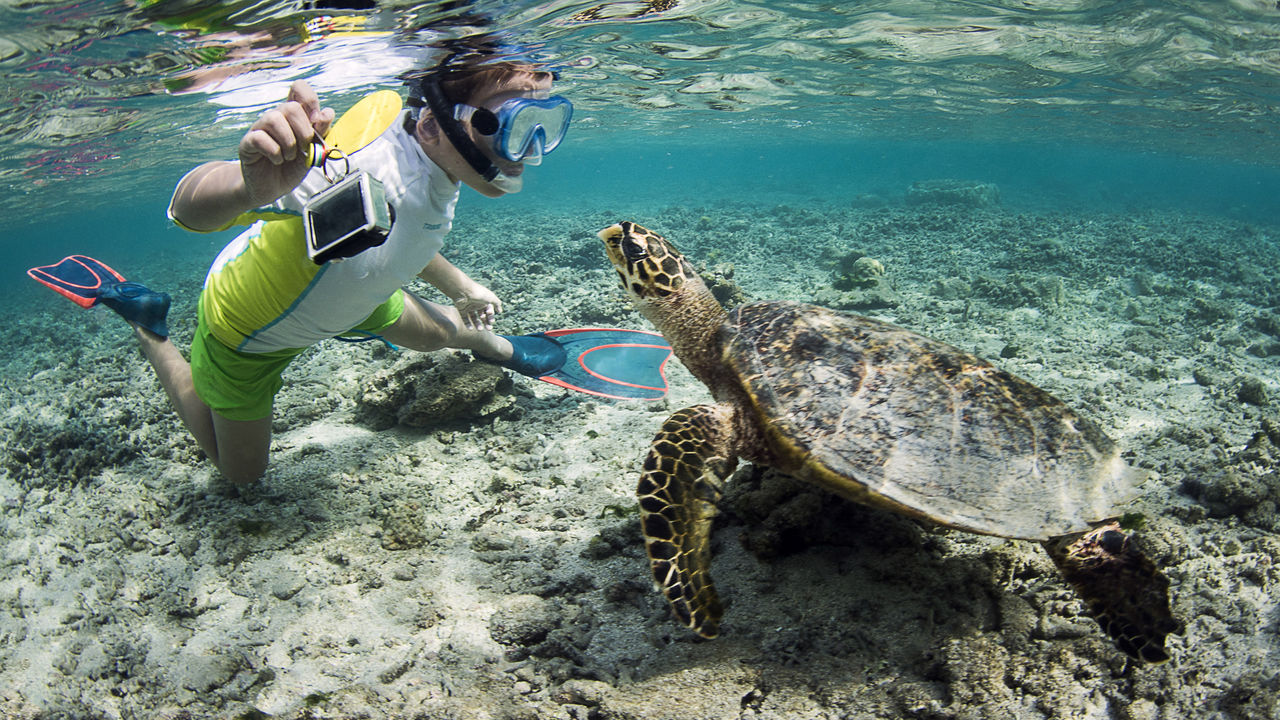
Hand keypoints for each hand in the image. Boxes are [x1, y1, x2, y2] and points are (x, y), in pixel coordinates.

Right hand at [237, 80, 334, 205]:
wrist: (272, 189)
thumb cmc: (291, 168)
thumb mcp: (312, 152)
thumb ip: (321, 133)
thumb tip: (327, 112)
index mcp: (293, 116)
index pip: (299, 89)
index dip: (310, 100)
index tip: (316, 122)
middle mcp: (276, 117)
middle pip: (291, 107)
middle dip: (303, 131)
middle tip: (304, 148)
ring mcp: (260, 128)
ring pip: (273, 118)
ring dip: (288, 142)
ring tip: (290, 156)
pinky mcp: (248, 142)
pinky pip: (260, 138)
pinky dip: (274, 152)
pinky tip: (277, 161)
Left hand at [452, 283, 502, 330]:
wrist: (463, 290)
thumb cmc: (478, 293)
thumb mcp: (491, 297)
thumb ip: (497, 303)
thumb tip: (500, 310)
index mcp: (484, 301)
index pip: (489, 311)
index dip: (491, 317)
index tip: (492, 321)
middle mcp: (477, 304)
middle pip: (482, 315)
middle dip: (486, 322)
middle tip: (489, 329)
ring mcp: (469, 307)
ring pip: (474, 318)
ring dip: (478, 324)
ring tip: (480, 330)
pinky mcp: (461, 310)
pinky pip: (465, 318)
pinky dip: (468, 324)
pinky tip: (471, 329)